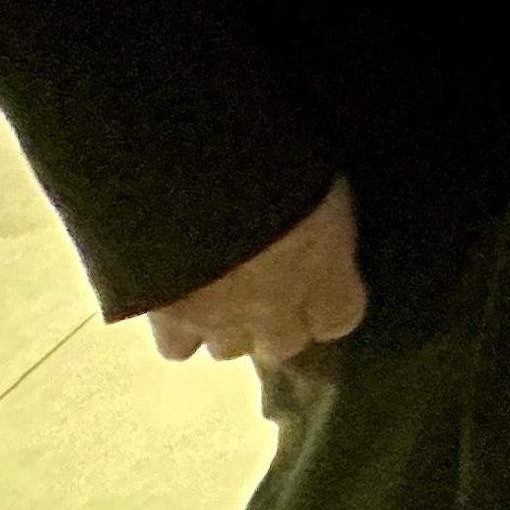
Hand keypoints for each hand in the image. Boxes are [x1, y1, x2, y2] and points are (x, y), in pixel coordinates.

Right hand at [148, 178, 363, 366]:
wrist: (194, 175)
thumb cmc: (275, 160)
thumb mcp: (318, 182)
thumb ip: (322, 220)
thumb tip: (320, 226)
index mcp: (324, 268)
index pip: (340, 318)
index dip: (328, 305)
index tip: (321, 283)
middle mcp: (276, 308)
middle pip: (283, 344)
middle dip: (276, 324)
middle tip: (265, 288)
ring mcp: (220, 320)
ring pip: (229, 349)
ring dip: (228, 326)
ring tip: (219, 292)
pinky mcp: (169, 321)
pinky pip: (177, 348)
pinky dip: (177, 331)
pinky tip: (176, 301)